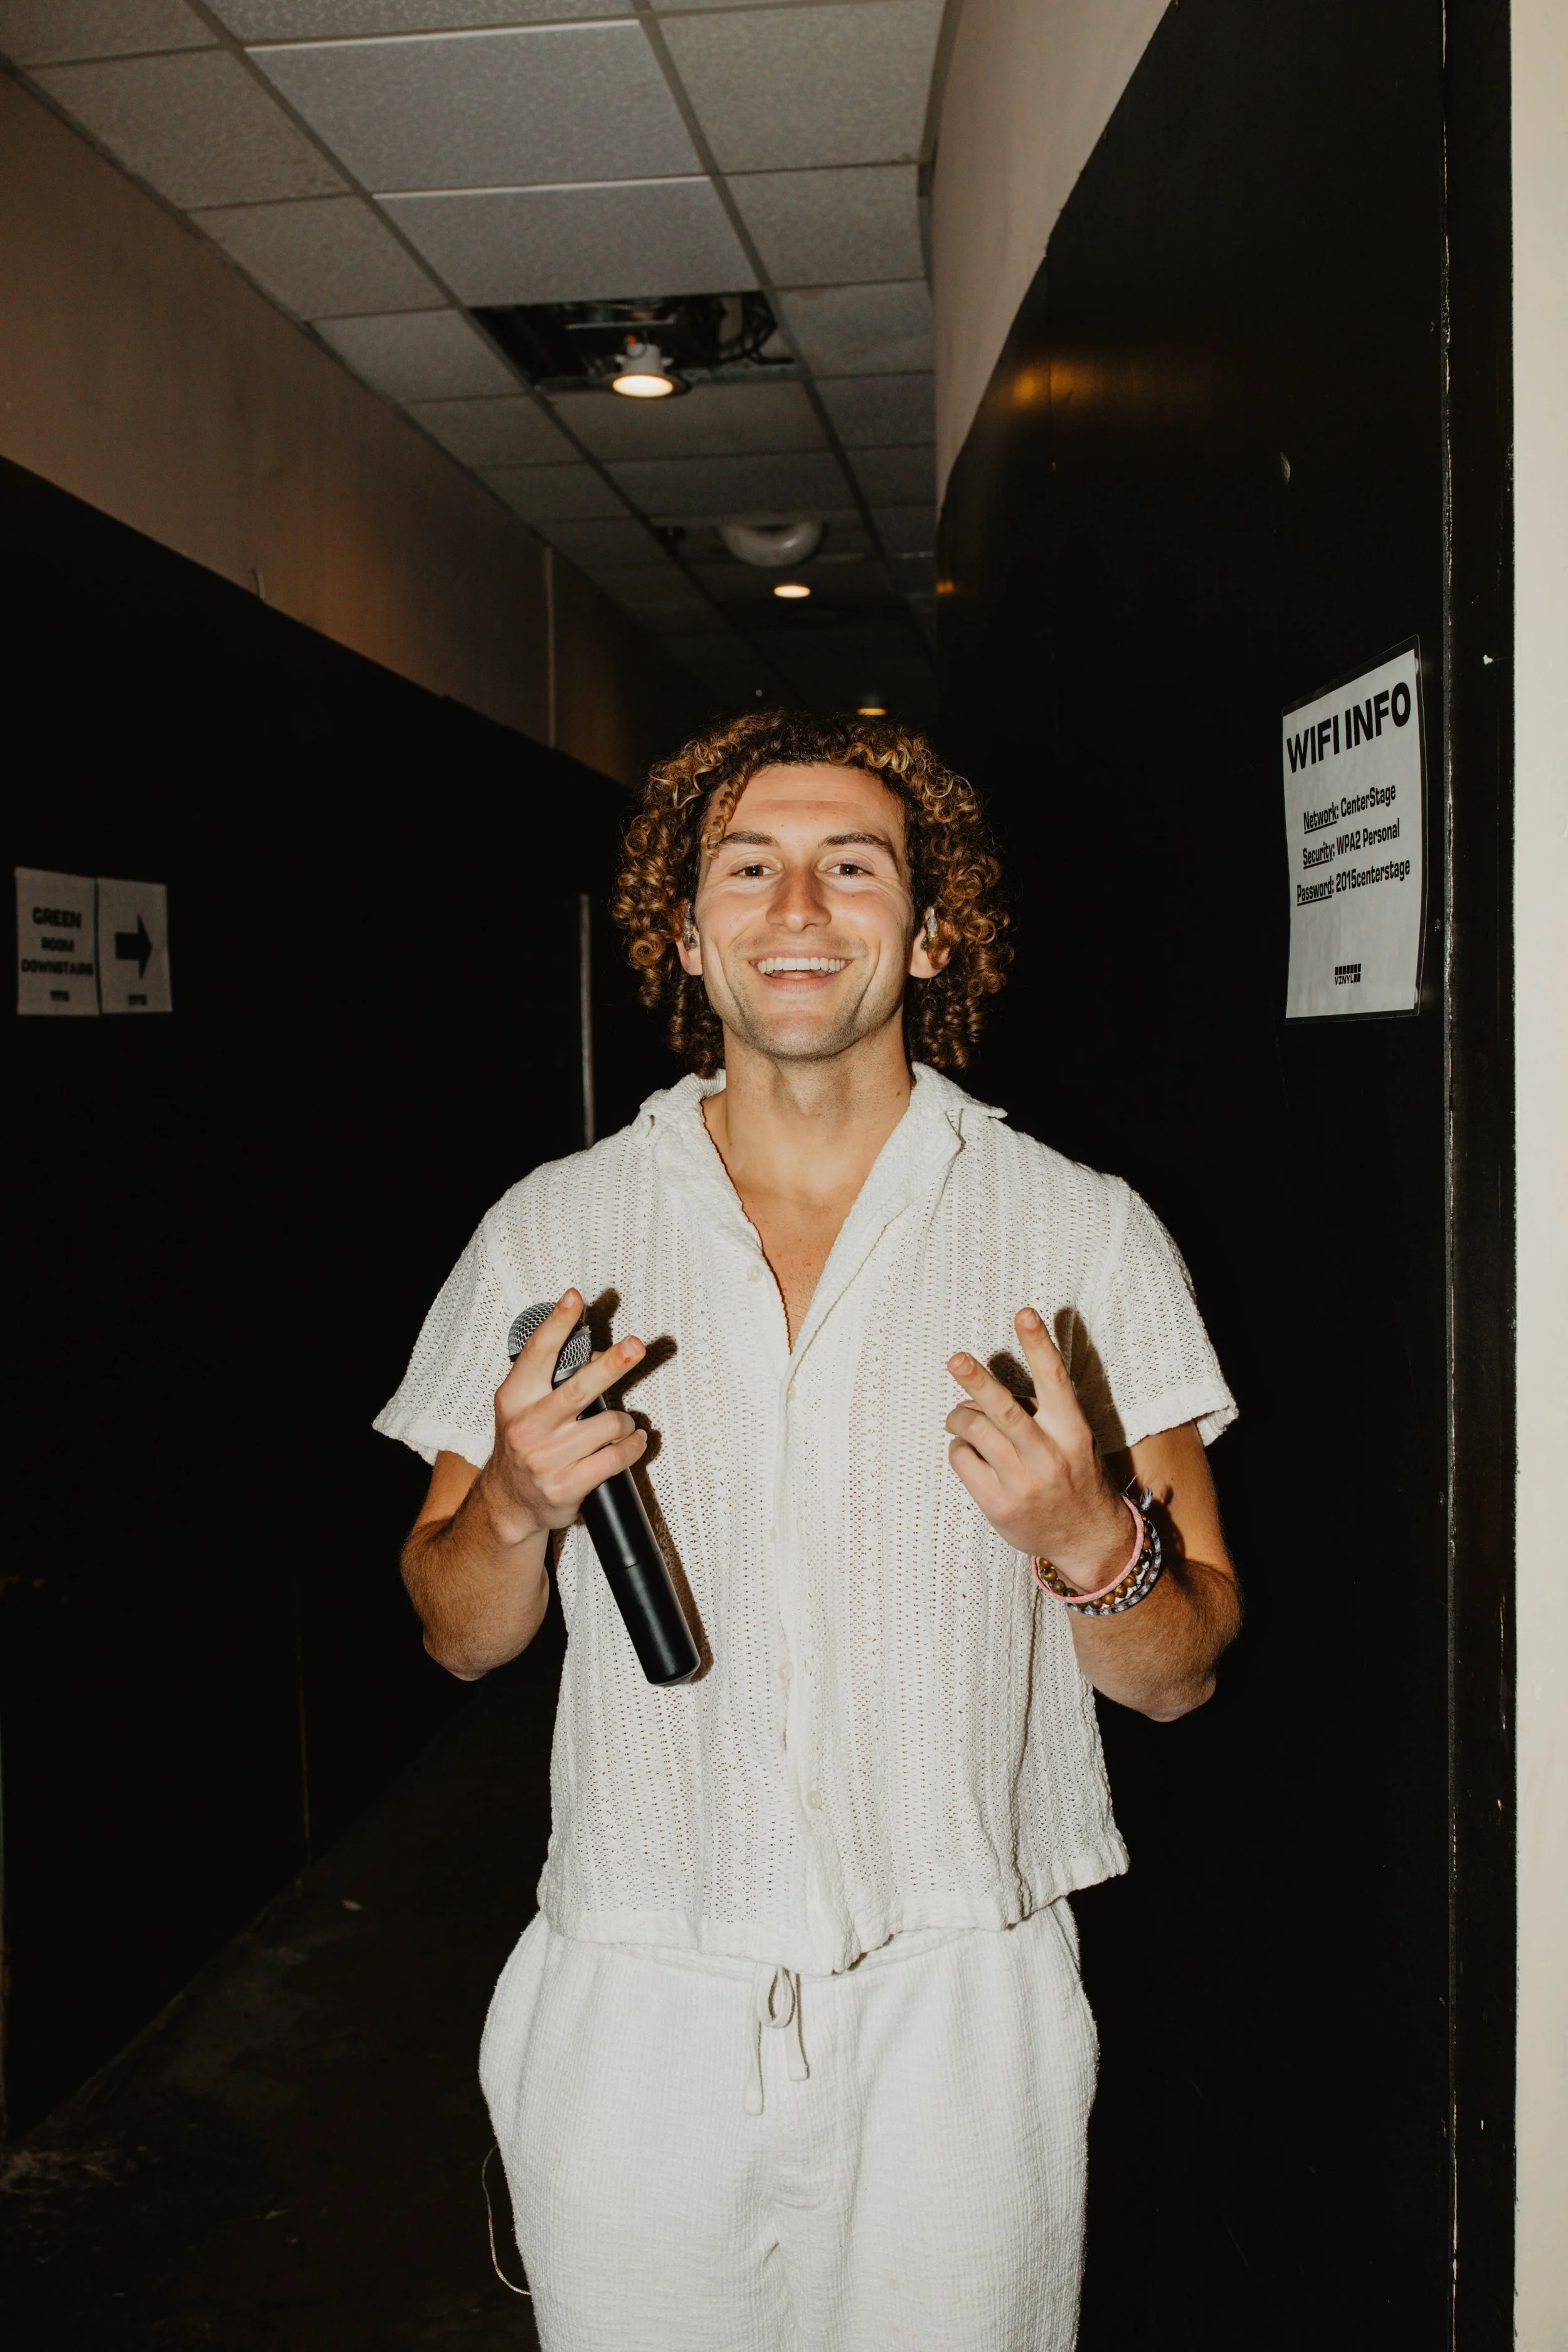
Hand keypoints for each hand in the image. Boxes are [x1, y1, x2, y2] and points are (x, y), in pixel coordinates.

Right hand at [478, 1288, 647, 1546]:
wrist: (509, 1503)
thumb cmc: (524, 1445)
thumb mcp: (523, 1406)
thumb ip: (551, 1378)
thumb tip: (600, 1350)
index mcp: (514, 1399)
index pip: (536, 1354)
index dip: (557, 1323)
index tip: (574, 1298)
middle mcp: (527, 1428)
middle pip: (579, 1388)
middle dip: (612, 1365)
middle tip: (635, 1346)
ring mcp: (547, 1460)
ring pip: (608, 1425)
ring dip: (625, 1422)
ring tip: (622, 1426)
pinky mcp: (568, 1486)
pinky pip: (617, 1458)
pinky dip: (632, 1447)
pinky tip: (631, 1443)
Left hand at [946, 1308, 1129, 1590]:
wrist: (1090, 1540)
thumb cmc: (1075, 1477)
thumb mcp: (1072, 1440)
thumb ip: (1038, 1413)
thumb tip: (980, 1392)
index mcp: (1072, 1432)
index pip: (1054, 1380)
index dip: (1038, 1344)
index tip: (1024, 1313)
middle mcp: (1048, 1455)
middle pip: (1005, 1410)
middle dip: (978, 1382)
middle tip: (956, 1359)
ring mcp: (1022, 1482)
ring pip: (976, 1432)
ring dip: (960, 1417)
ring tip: (958, 1418)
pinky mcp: (999, 1504)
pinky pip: (962, 1461)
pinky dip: (960, 1451)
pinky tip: (970, 1455)